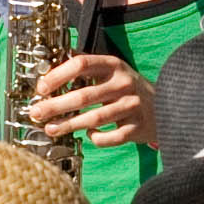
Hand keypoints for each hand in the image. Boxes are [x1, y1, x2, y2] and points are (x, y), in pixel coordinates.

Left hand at [31, 54, 156, 150]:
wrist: (167, 106)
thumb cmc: (127, 89)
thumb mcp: (110, 71)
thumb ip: (85, 68)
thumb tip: (49, 68)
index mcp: (114, 65)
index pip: (82, 64)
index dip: (58, 75)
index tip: (41, 88)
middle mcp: (124, 83)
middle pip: (84, 95)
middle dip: (56, 106)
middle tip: (37, 113)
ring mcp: (132, 105)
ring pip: (95, 118)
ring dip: (69, 125)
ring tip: (51, 128)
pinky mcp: (138, 127)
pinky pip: (111, 137)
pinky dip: (96, 139)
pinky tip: (88, 136)